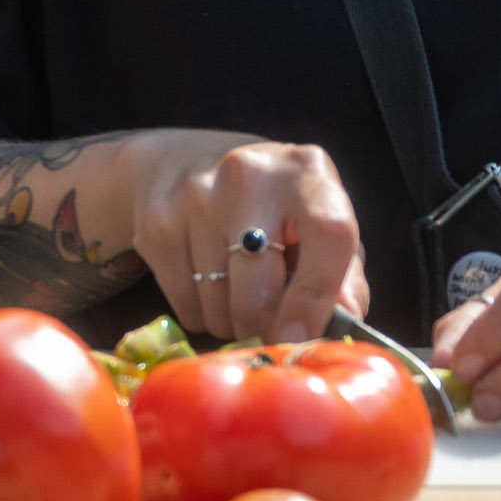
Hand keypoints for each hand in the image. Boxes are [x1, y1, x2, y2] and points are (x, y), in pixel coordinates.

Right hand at [127, 136, 367, 342]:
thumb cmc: (274, 208)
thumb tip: (343, 325)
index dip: (318, 295)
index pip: (327, 235)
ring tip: (241, 302)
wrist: (187, 164)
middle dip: (265, 327)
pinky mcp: (156, 224)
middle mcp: (248, 174)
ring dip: (233, 323)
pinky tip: (209, 290)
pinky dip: (202, 315)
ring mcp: (194, 196)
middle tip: (272, 335)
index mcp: (306, 171)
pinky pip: (184, 304)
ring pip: (217, 303)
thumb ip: (344, 277)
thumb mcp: (319, 227)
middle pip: (257, 283)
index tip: (304, 336)